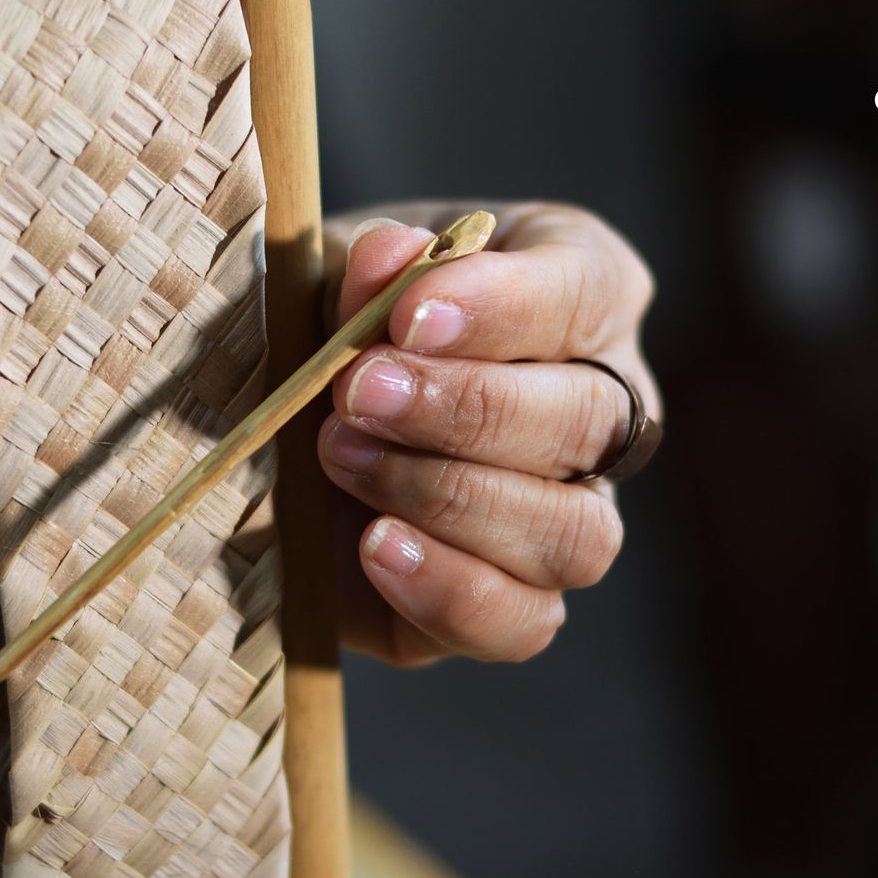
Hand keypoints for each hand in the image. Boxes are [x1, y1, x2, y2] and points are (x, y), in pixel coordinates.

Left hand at [317, 203, 656, 665]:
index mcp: (580, 298)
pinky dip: (450, 589)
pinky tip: (375, 546)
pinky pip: (523, 622)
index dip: (504, 306)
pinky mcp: (510, 606)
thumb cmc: (330, 322)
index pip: (586, 293)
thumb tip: (391, 255)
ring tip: (342, 458)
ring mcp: (568, 517)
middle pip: (591, 421)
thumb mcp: (334, 276)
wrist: (276, 425)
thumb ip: (364, 268)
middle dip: (469, 408)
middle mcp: (602, 412)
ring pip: (579, 535)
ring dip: (454, 498)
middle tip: (357, 393)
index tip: (409, 314)